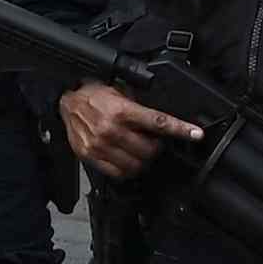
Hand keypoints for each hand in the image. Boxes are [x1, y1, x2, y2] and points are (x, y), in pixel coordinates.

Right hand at [62, 80, 199, 179]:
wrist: (66, 101)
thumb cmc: (94, 94)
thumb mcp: (119, 91)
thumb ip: (139, 105)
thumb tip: (161, 118)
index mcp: (122, 110)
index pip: (158, 122)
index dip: (180, 129)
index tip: (196, 134)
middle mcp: (111, 129)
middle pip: (150, 149)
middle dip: (156, 146)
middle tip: (153, 141)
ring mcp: (101, 145)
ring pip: (136, 164)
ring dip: (143, 159)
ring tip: (139, 150)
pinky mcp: (91, 156)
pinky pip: (119, 172)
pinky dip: (128, 169)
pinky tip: (127, 159)